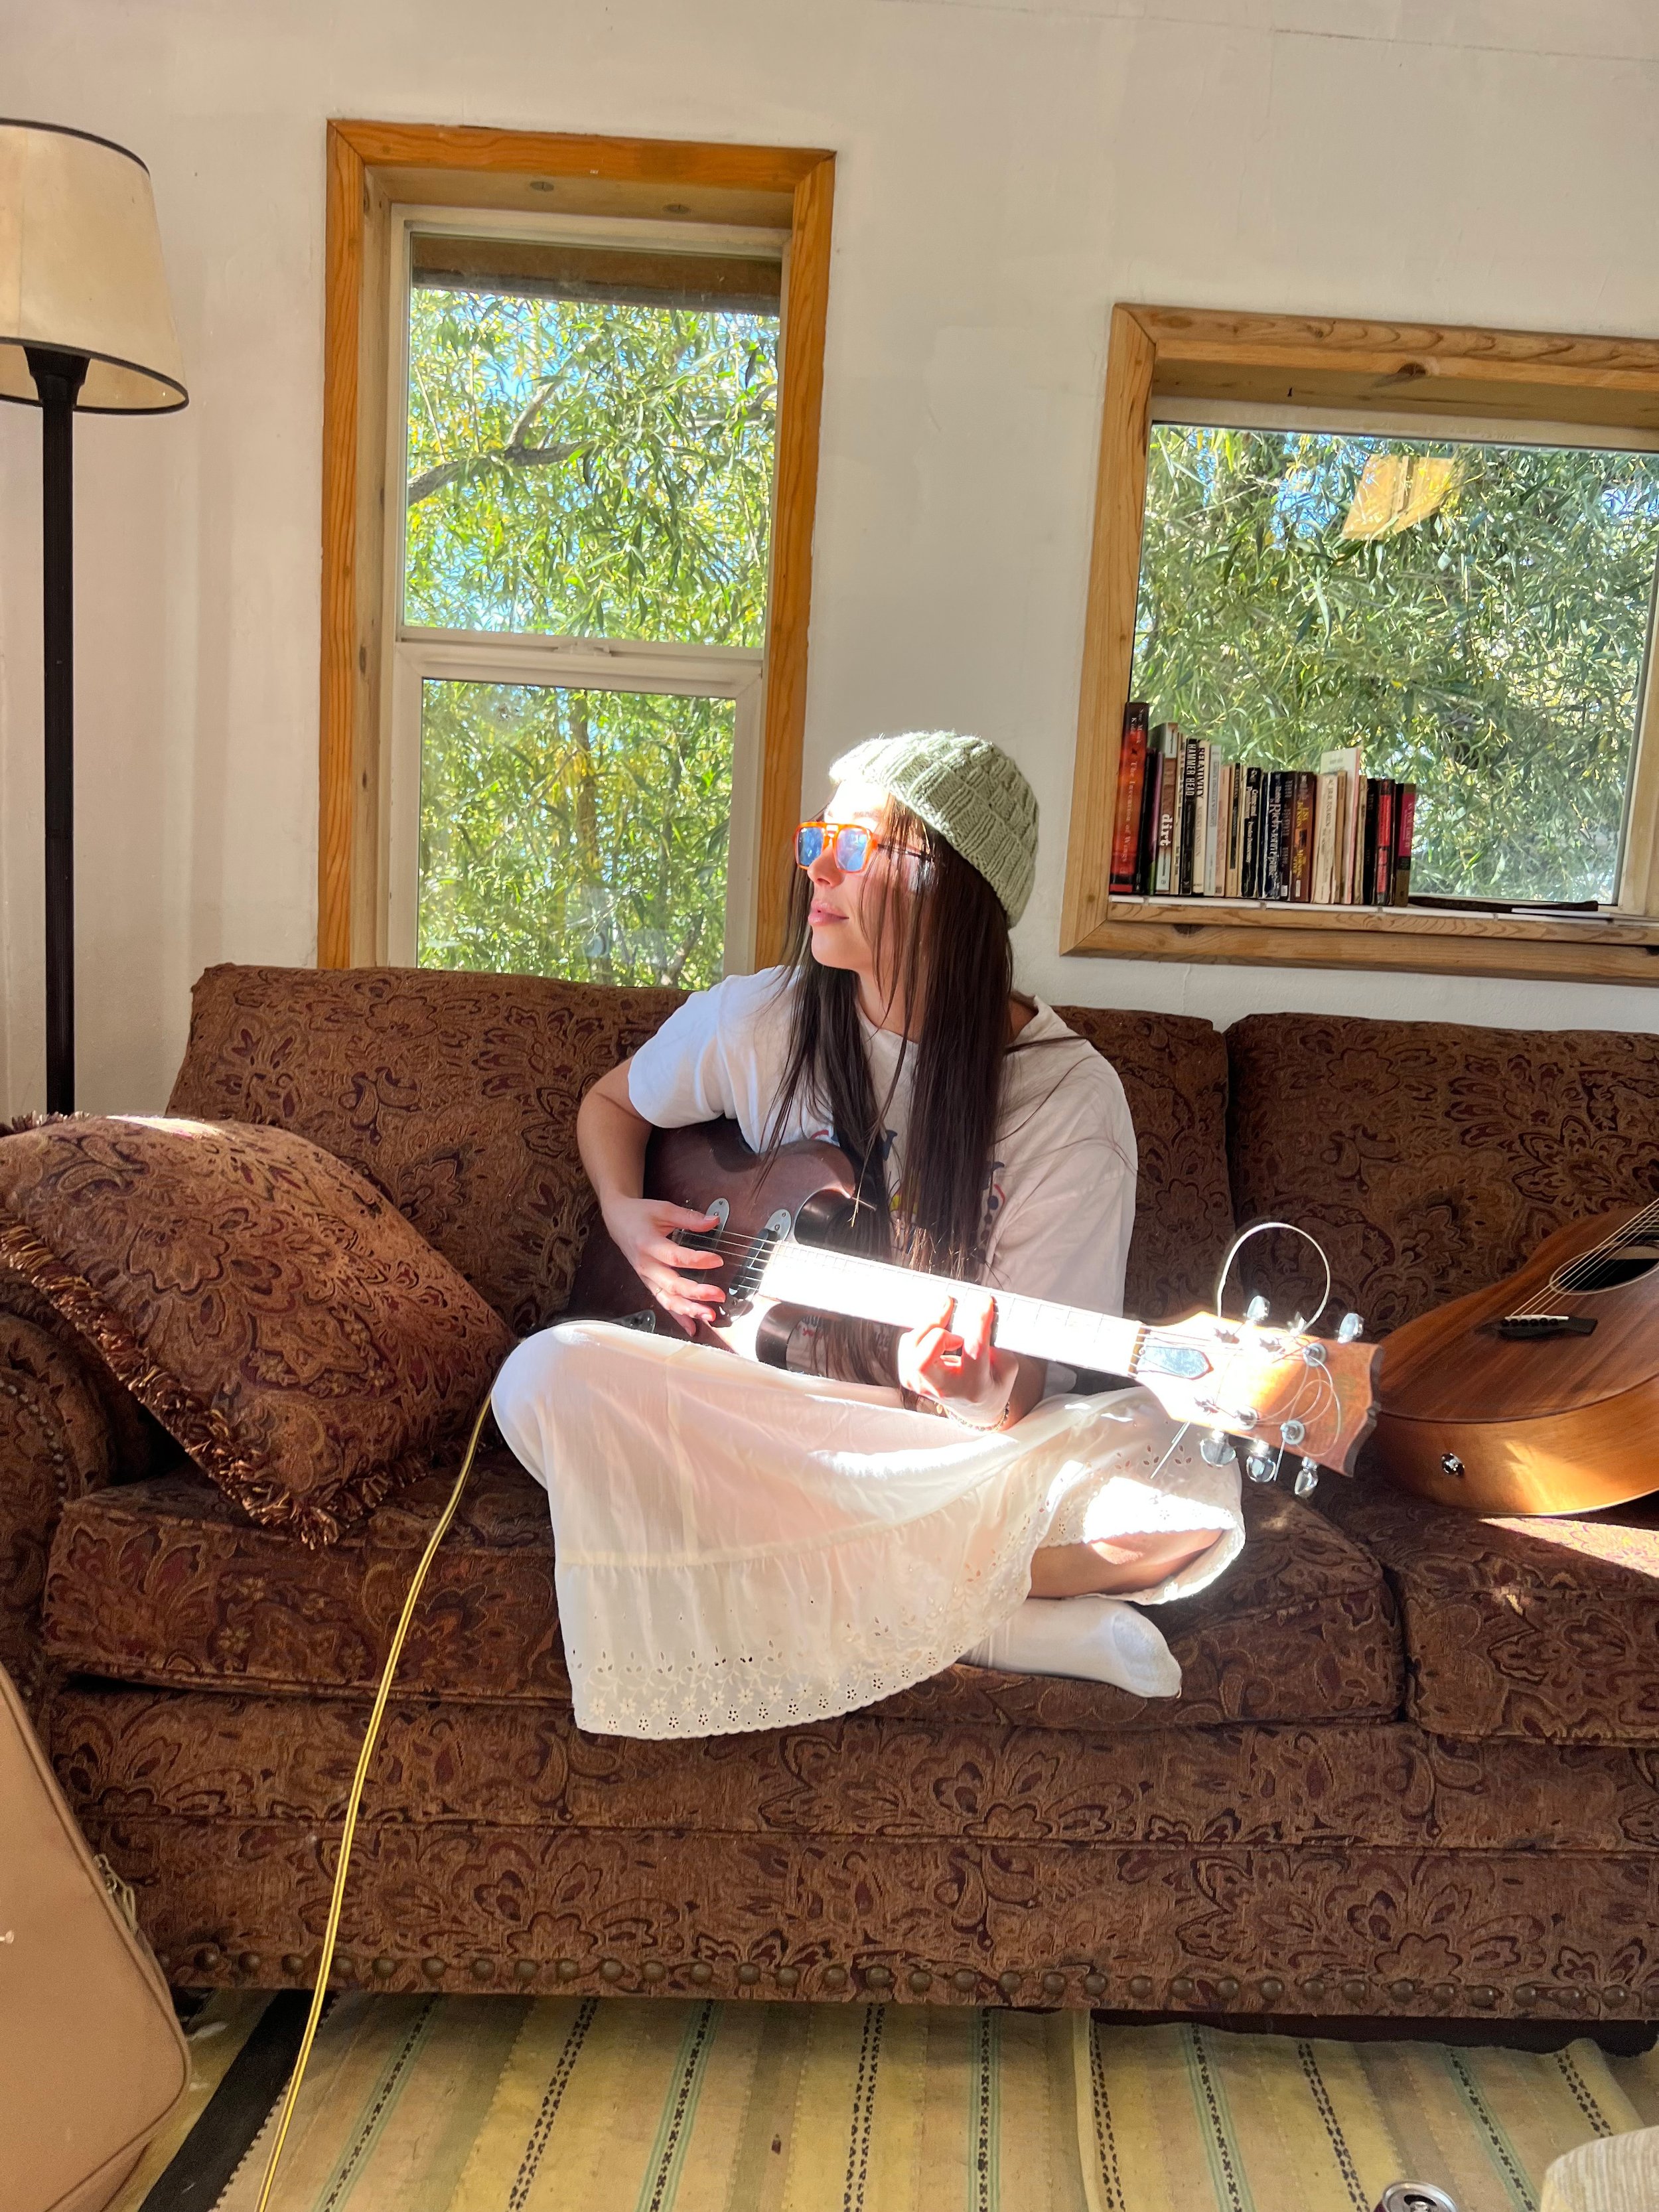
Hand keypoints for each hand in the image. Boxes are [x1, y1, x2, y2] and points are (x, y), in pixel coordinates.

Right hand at [602, 1195, 724, 1334]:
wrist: (617, 1220)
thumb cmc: (639, 1215)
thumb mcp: (664, 1209)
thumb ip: (689, 1218)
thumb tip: (713, 1221)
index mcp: (648, 1244)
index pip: (675, 1257)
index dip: (697, 1260)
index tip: (717, 1260)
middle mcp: (646, 1265)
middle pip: (672, 1284)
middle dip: (696, 1293)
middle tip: (719, 1295)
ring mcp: (646, 1277)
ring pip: (667, 1299)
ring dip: (689, 1310)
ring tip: (709, 1316)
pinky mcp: (649, 1284)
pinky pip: (663, 1303)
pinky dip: (678, 1317)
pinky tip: (693, 1327)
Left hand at [896, 1289, 1016, 1425]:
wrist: (976, 1410)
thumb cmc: (992, 1384)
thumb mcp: (1006, 1367)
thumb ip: (997, 1343)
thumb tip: (980, 1313)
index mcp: (974, 1385)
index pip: (974, 1349)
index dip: (979, 1322)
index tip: (984, 1302)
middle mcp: (944, 1389)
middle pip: (923, 1358)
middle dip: (936, 1328)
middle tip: (950, 1309)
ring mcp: (923, 1385)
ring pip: (911, 1347)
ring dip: (928, 1326)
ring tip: (946, 1321)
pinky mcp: (910, 1378)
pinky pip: (906, 1345)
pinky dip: (920, 1333)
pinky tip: (935, 1334)